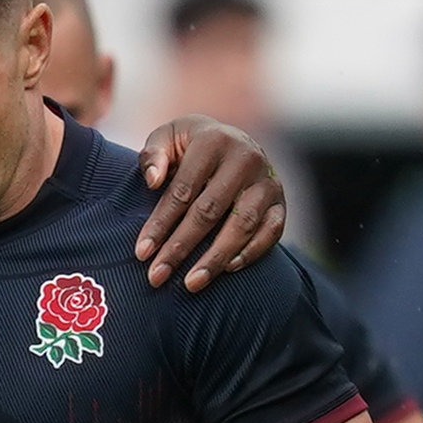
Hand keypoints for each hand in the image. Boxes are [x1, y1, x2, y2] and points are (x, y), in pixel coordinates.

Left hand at [135, 118, 288, 289]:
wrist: (231, 142)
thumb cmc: (189, 146)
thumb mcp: (167, 138)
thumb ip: (153, 155)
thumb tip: (152, 181)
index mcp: (213, 141)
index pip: (183, 190)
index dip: (161, 224)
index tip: (141, 253)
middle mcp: (245, 158)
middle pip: (209, 211)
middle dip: (180, 247)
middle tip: (157, 276)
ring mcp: (267, 180)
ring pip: (242, 224)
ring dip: (215, 258)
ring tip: (191, 284)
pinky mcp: (280, 200)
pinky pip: (272, 230)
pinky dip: (252, 252)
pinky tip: (227, 270)